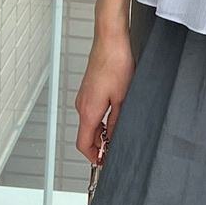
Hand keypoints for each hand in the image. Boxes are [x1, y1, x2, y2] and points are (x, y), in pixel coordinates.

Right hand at [75, 29, 135, 163]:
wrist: (110, 41)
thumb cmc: (116, 63)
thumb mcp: (123, 99)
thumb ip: (117, 122)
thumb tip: (114, 138)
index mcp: (88, 110)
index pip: (83, 144)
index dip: (94, 157)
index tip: (104, 163)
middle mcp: (82, 105)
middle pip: (86, 135)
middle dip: (100, 146)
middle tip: (116, 151)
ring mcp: (84, 96)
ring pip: (90, 123)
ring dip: (102, 132)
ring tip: (118, 134)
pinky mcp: (89, 89)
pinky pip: (92, 111)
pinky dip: (101, 120)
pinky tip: (115, 117)